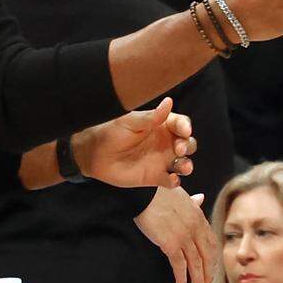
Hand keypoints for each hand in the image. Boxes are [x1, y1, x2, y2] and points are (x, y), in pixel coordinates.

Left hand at [72, 98, 195, 187]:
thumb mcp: (130, 122)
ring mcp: (162, 160)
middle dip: (188, 145)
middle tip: (179, 149)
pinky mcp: (155, 177)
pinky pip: (171, 180)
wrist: (94, 154)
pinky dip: (175, 181)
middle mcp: (165, 142)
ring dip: (187, 165)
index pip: (181, 124)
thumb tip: (169, 101)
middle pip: (187, 143)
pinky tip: (172, 179)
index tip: (184, 131)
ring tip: (184, 167)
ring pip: (183, 162)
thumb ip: (151, 117)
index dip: (185, 127)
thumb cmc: (112, 132)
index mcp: (161, 125)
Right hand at [134, 186, 217, 282]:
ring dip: (198, 280)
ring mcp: (184, 237)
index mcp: (199, 217)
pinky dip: (182, 278)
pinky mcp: (171, 244)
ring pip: (195, 264)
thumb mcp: (182, 196)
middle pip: (206, 256)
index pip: (211, 242)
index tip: (212, 269)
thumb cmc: (161, 192)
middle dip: (208, 273)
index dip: (212, 258)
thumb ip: (193, 202)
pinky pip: (179, 265)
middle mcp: (195, 228)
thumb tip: (201, 198)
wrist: (146, 191)